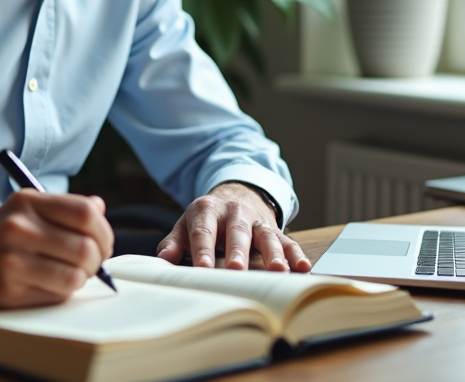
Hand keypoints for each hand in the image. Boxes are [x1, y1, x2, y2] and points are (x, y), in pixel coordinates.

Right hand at [0, 189, 113, 307]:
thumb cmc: (2, 234)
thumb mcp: (28, 208)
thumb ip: (65, 207)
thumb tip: (100, 209)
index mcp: (28, 201)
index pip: (85, 213)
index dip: (104, 232)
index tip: (103, 243)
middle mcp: (18, 228)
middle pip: (84, 248)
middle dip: (97, 260)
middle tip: (92, 263)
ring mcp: (11, 260)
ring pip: (75, 276)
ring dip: (81, 279)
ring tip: (71, 274)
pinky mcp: (9, 290)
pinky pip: (57, 295)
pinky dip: (63, 292)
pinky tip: (51, 284)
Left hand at [156, 182, 310, 272]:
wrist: (235, 194)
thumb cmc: (207, 218)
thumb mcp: (186, 224)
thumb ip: (173, 242)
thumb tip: (162, 260)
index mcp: (207, 210)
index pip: (204, 231)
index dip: (203, 250)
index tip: (202, 269)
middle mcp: (234, 212)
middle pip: (237, 232)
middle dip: (238, 252)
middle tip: (238, 270)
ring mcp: (256, 220)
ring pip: (265, 235)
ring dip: (273, 253)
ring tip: (277, 270)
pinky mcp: (274, 229)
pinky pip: (287, 240)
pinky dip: (296, 254)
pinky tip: (302, 267)